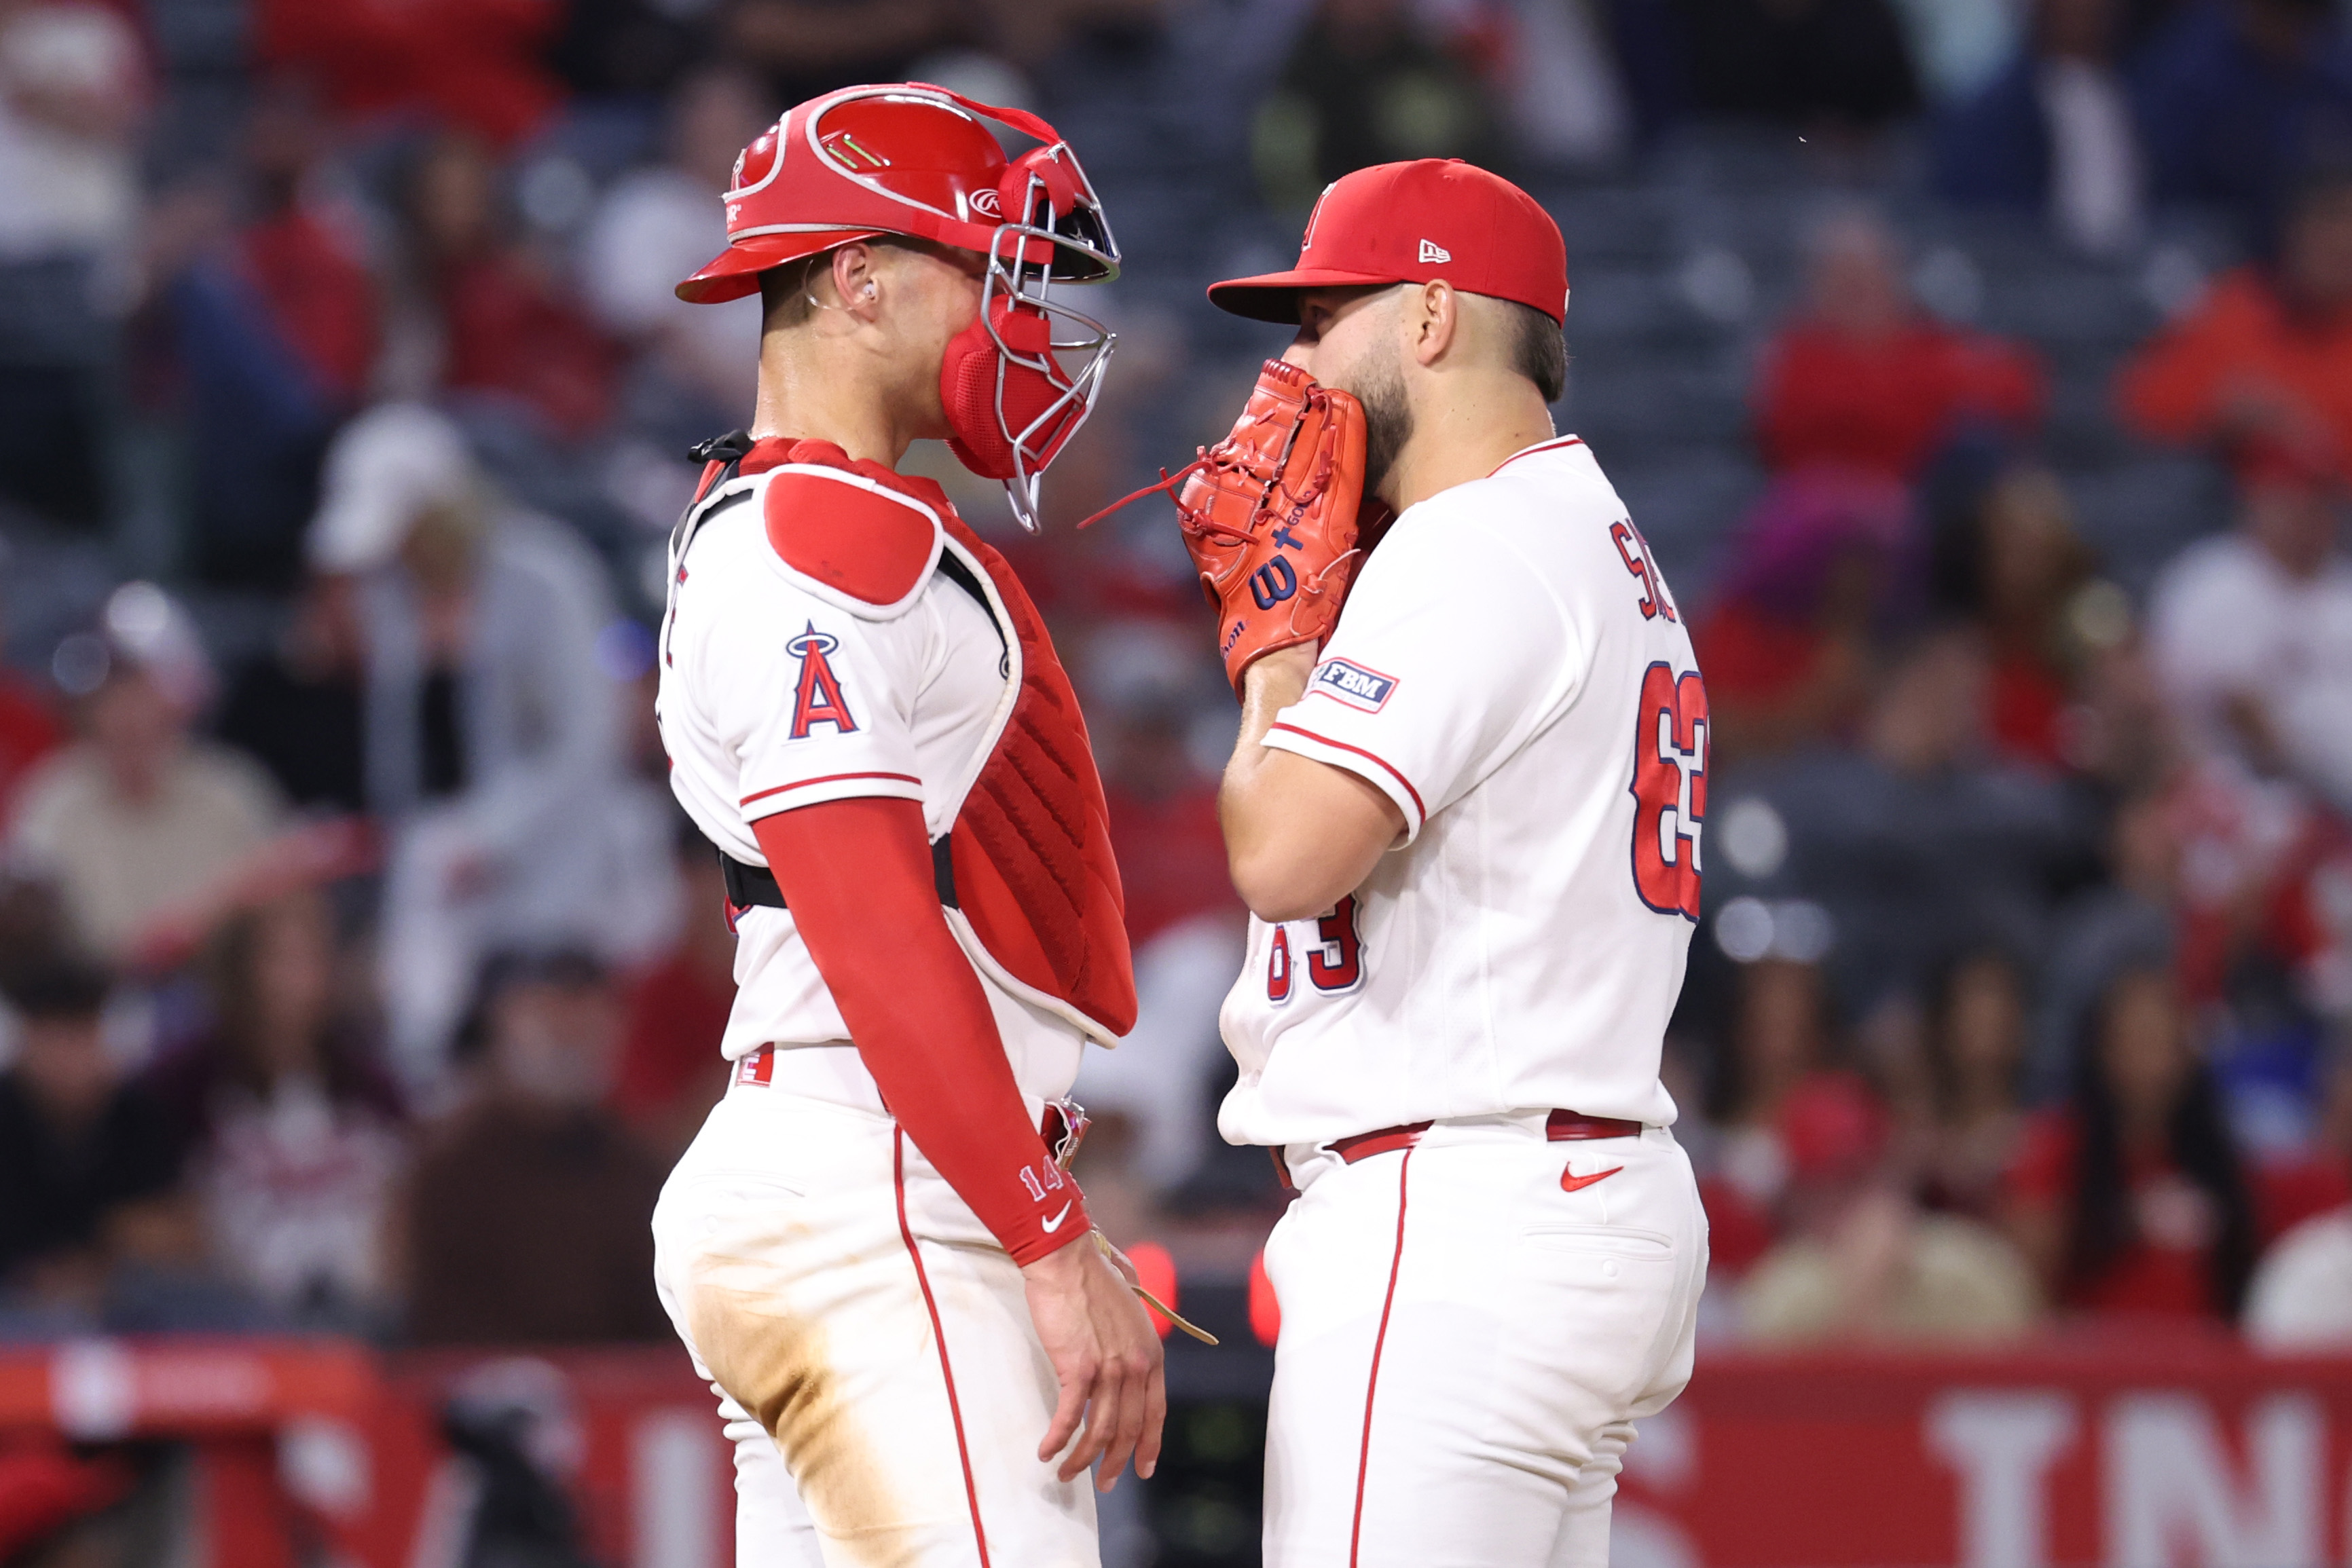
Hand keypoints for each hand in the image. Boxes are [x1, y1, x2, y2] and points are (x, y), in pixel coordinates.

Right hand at [1020, 1234, 1166, 1488]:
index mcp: (1151, 1354)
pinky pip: (1069, 1417)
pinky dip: (1058, 1439)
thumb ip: (1131, 1335)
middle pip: (1129, 1429)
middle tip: (1104, 1484)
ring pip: (1099, 1430)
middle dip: (1115, 1463)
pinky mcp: (1077, 1368)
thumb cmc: (1093, 1278)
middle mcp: (1135, 1366)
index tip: (1143, 1469)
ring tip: (1066, 1474)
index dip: (1149, 1445)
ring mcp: (1108, 1369)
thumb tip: (1126, 1343)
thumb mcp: (1130, 1309)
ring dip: (1082, 1459)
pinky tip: (1046, 1451)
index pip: (1156, 1412)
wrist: (1068, 1261)